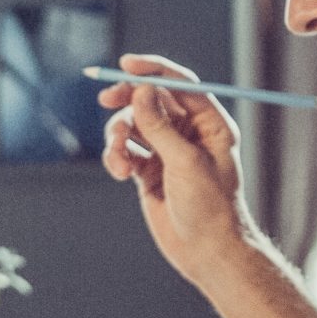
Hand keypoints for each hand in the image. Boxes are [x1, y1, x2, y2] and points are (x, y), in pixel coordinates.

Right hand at [97, 53, 257, 285]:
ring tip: (119, 159)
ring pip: (134, 126)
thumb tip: (141, 91)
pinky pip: (126, 151)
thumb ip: (161, 126)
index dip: (154, 71)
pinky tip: (120, 173)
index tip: (126, 66)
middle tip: (105, 99)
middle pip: (152, 100)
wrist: (207, 252)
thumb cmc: (210, 208)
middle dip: (127, 99)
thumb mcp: (186, 162)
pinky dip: (117, 157)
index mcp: (210, 124)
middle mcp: (189, 133)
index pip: (181, 84)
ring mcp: (168, 152)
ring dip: (118, 137)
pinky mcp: (150, 172)